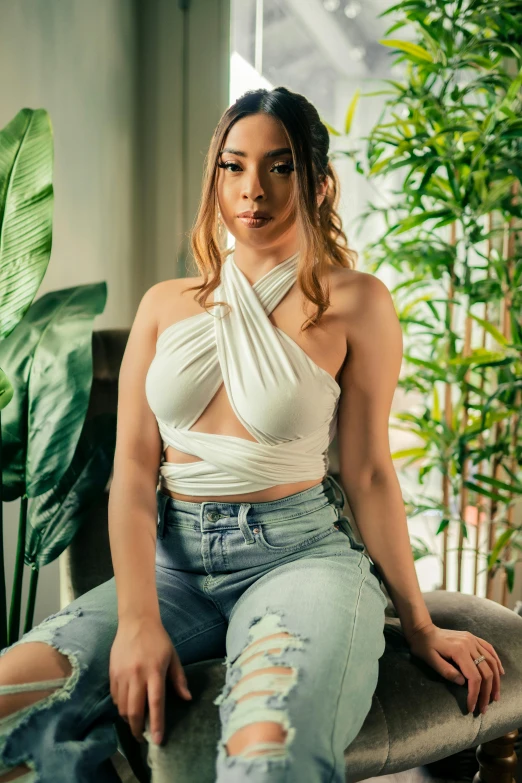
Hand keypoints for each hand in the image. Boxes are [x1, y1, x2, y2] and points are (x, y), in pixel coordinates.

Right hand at [109, 616, 191, 744]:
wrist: (136, 621)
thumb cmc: (158, 639)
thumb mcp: (173, 656)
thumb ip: (179, 679)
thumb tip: (187, 699)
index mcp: (155, 671)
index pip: (156, 703)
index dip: (156, 724)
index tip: (157, 740)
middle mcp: (137, 675)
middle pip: (134, 710)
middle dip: (137, 729)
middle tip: (142, 737)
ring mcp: (122, 674)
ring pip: (122, 707)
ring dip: (128, 719)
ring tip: (135, 722)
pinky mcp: (112, 673)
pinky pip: (115, 697)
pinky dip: (120, 706)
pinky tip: (127, 706)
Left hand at [406, 622, 504, 714]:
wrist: (423, 630)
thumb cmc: (424, 646)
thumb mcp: (430, 660)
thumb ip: (447, 672)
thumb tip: (463, 683)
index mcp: (458, 651)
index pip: (474, 677)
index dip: (475, 694)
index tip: (472, 707)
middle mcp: (469, 644)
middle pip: (486, 671)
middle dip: (487, 692)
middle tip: (484, 708)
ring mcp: (472, 640)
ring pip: (491, 661)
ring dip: (495, 680)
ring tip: (495, 696)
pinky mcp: (473, 638)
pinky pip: (489, 649)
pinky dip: (497, 662)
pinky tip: (500, 673)